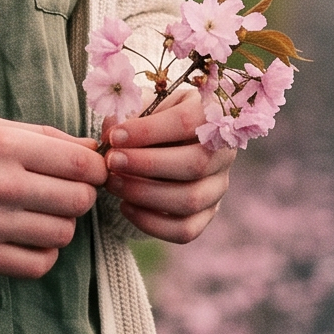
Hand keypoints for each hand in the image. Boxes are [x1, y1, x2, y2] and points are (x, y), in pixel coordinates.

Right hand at [0, 119, 106, 276]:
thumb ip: (44, 137)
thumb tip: (92, 149)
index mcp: (6, 145)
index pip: (80, 165)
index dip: (97, 169)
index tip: (93, 170)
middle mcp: (1, 184)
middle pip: (77, 201)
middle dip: (81, 195)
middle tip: (66, 190)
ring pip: (62, 234)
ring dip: (62, 224)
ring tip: (44, 213)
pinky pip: (37, 266)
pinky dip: (44, 254)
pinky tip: (30, 238)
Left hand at [103, 90, 236, 243]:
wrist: (173, 139)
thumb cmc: (159, 116)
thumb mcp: (149, 103)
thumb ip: (131, 113)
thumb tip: (111, 132)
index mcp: (211, 114)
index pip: (186, 122)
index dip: (148, 131)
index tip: (115, 136)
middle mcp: (223, 152)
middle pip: (194, 164)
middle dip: (146, 165)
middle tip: (112, 162)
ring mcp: (218, 186)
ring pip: (190, 200)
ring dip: (145, 194)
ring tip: (113, 183)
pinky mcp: (208, 214)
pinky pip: (185, 230)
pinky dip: (152, 223)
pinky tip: (125, 206)